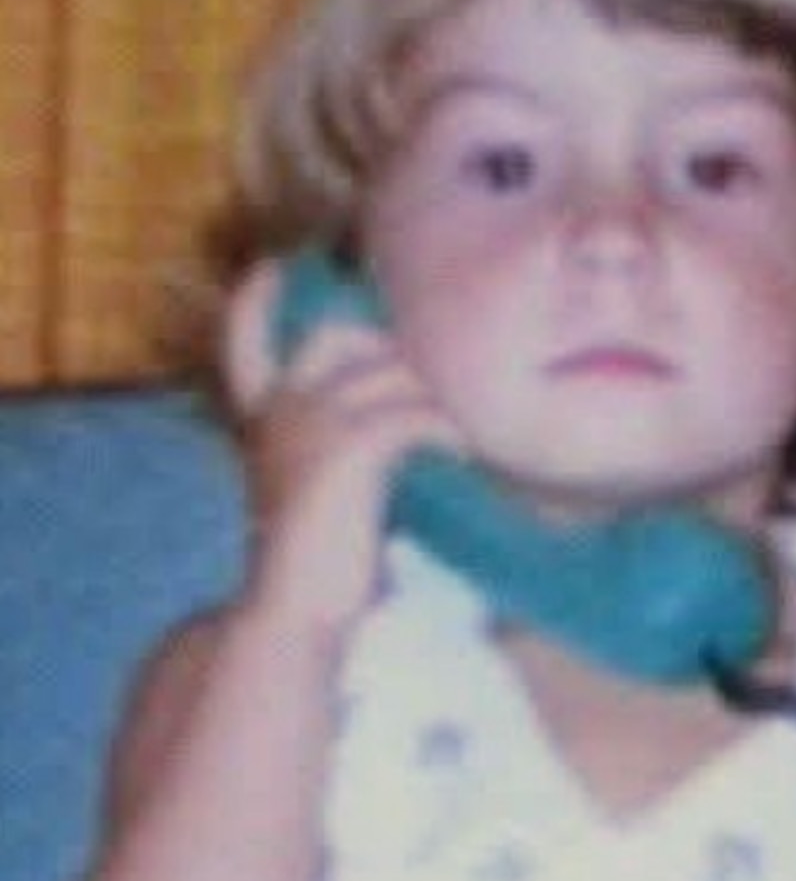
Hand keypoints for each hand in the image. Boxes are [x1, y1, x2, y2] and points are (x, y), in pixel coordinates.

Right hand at [224, 262, 458, 636]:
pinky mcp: (348, 447)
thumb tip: (407, 421)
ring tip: (464, 437)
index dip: (256, 304)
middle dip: (391, 350)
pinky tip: (465, 457)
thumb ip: (343, 449)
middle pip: (338, 335)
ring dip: (436, 401)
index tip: (273, 268)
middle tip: (429, 395)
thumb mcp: (320, 494)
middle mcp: (280, 411)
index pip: (244, 344)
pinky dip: (447, 432)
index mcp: (263, 422)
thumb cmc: (319, 569)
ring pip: (392, 374)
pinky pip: (414, 414)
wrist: (294, 612)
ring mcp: (310, 423)